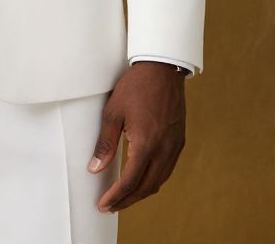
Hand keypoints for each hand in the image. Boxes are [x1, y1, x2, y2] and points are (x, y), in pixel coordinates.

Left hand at [88, 61, 186, 213]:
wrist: (163, 68)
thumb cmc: (136, 86)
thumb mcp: (113, 111)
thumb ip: (105, 142)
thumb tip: (95, 168)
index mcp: (146, 143)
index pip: (130, 181)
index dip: (116, 196)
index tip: (103, 204)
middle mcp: (164, 149)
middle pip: (145, 187)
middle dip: (127, 200)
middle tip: (111, 205)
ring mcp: (174, 146)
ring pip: (159, 181)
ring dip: (141, 192)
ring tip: (124, 196)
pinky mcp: (179, 141)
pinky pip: (167, 169)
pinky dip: (153, 180)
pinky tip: (142, 178)